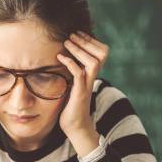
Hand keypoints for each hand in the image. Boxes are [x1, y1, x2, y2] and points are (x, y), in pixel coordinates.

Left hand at [57, 31, 108, 156]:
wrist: (75, 126)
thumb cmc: (71, 106)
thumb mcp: (72, 85)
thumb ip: (72, 73)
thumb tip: (62, 60)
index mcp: (92, 75)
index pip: (101, 53)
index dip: (91, 41)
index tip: (78, 34)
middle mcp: (92, 78)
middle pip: (101, 54)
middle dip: (86, 41)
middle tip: (72, 35)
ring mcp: (87, 85)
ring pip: (94, 62)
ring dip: (80, 50)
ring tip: (67, 42)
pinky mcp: (80, 93)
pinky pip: (78, 74)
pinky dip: (70, 63)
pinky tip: (60, 57)